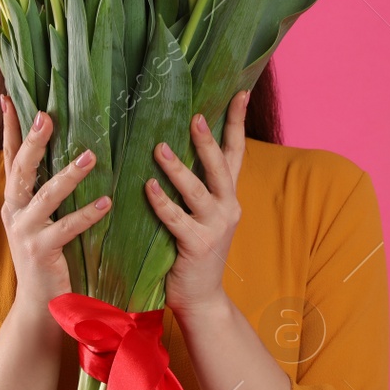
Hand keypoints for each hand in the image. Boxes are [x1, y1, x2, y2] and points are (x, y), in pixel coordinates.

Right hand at [0, 96, 110, 313]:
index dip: (9, 129)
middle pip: (20, 169)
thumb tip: (72, 152)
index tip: (9, 98)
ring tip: (91, 157)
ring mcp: (25, 232)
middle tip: (46, 117)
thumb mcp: (43, 219)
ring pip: (44, 197)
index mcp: (14, 200)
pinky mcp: (40, 252)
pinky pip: (65, 229)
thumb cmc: (49, 257)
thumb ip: (49, 190)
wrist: (40, 305)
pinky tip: (105, 204)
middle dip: (31, 142)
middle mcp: (14, 211)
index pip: (10, 157)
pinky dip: (85, 215)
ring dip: (67, 176)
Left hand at [148, 89, 249, 322]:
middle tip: (194, 115)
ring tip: (159, 147)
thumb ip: (193, 187)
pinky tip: (148, 186)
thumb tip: (168, 145)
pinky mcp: (197, 245)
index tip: (241, 92)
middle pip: (221, 166)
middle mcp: (227, 207)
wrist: (202, 298)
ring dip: (178, 168)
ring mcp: (215, 227)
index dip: (238, 122)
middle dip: (208, 140)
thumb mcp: (200, 216)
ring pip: (198, 190)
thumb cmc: (192, 252)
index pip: (236, 152)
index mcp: (228, 196)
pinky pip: (176, 219)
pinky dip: (162, 202)